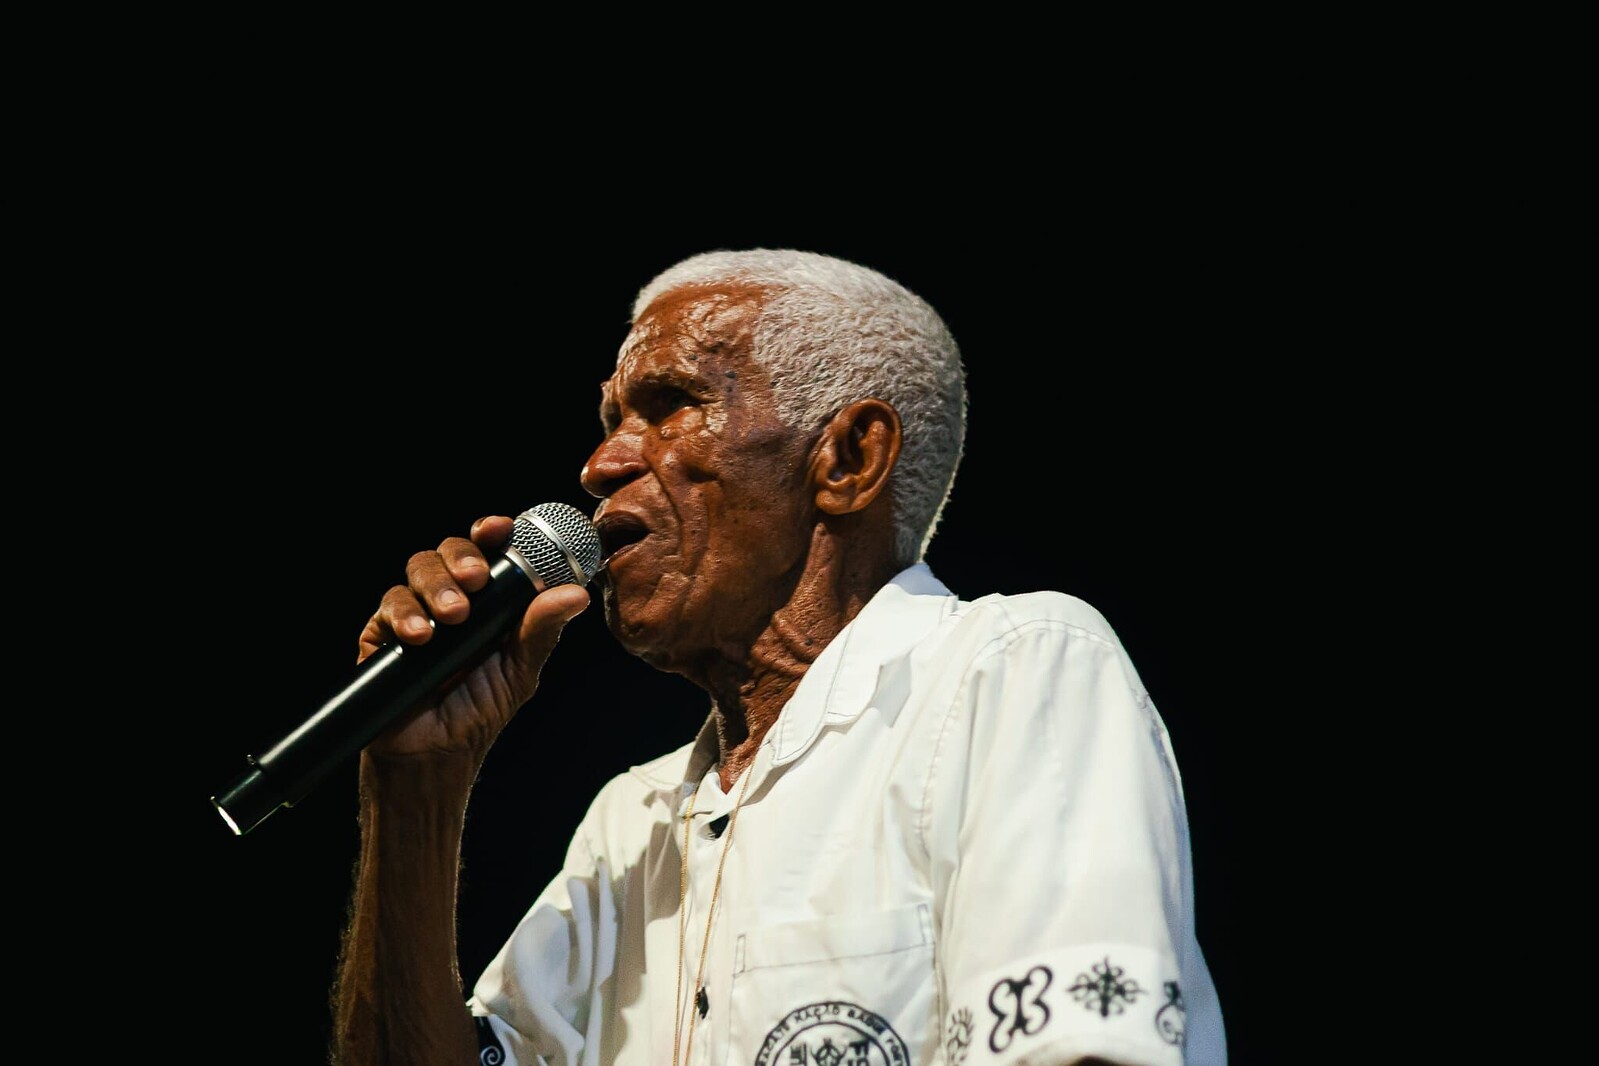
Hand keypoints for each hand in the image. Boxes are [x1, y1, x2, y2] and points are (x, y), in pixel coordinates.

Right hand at [356, 514, 589, 760]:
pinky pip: (390, 605)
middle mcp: (452, 596)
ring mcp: (416, 610)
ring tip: (453, 616)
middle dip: (463, 557)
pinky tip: (420, 636)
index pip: (489, 551)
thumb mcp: (520, 669)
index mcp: (489, 598)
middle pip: (450, 550)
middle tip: (476, 580)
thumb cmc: (480, 709)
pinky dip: (405, 615)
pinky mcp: (382, 631)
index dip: (494, 532)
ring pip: (419, 568)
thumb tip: (576, 594)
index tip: (502, 528)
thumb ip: (541, 630)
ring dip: (437, 585)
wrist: (435, 753)